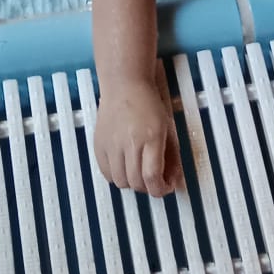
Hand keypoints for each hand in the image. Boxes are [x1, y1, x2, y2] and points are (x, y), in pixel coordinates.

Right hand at [92, 71, 182, 196]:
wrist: (124, 83)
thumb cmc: (149, 104)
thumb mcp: (168, 128)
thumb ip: (172, 158)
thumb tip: (174, 182)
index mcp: (151, 137)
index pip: (152, 177)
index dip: (161, 189)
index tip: (166, 187)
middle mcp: (130, 142)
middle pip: (136, 183)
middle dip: (148, 187)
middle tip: (153, 178)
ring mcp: (111, 144)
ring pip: (121, 182)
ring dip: (132, 183)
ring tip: (137, 171)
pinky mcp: (99, 144)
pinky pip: (106, 173)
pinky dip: (117, 176)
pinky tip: (124, 166)